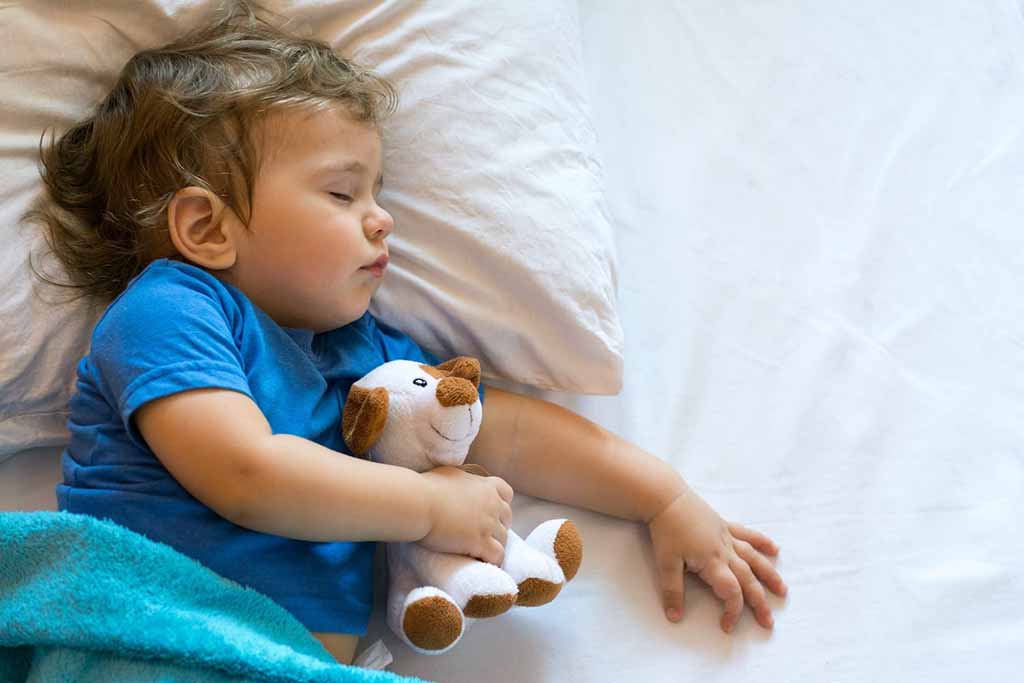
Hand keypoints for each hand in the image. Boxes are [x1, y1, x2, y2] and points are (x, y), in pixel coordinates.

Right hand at [419, 465, 513, 564]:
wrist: (419, 503)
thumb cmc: (426, 487)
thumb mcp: (450, 473)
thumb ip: (462, 478)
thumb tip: (457, 481)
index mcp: (485, 486)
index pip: (507, 493)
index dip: (501, 503)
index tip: (491, 511)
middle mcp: (492, 503)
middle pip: (507, 517)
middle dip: (499, 525)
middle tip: (483, 534)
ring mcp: (488, 523)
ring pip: (504, 538)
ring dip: (495, 545)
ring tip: (480, 552)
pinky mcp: (480, 542)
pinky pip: (498, 556)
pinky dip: (492, 560)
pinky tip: (481, 562)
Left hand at [648, 489, 786, 631]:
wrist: (667, 498)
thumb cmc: (666, 530)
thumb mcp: (665, 563)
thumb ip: (672, 591)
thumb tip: (675, 617)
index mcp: (712, 562)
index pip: (731, 592)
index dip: (732, 611)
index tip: (727, 626)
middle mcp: (725, 551)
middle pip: (748, 579)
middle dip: (759, 602)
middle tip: (768, 622)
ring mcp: (727, 537)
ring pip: (754, 558)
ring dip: (769, 575)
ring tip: (782, 590)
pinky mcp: (724, 525)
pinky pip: (747, 535)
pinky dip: (761, 542)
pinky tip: (774, 549)